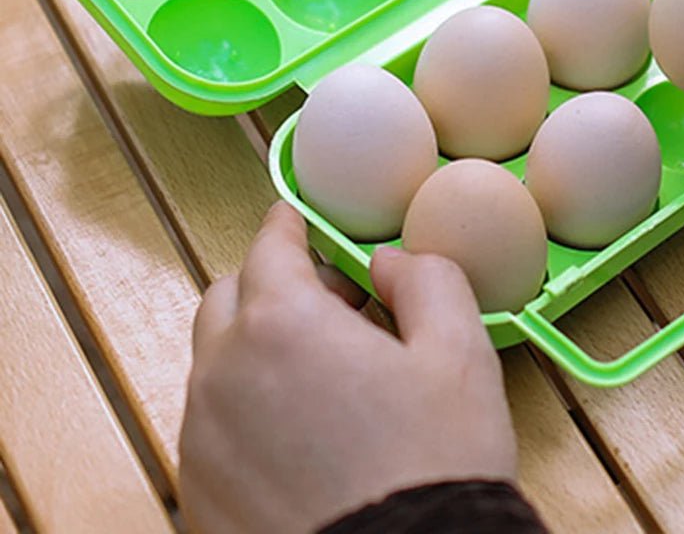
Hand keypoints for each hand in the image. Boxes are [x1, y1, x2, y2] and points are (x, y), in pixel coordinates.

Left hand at [179, 202, 515, 533]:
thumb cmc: (433, 467)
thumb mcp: (459, 353)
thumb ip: (426, 279)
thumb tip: (388, 263)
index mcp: (282, 324)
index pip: (269, 246)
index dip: (286, 225)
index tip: (292, 219)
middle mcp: (226, 373)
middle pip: (231, 297)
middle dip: (273, 283)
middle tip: (328, 303)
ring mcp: (204, 436)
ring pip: (218, 359)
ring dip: (259, 345)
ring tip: (322, 373)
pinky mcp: (198, 491)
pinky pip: (213, 420)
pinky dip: (246, 402)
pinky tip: (298, 429)